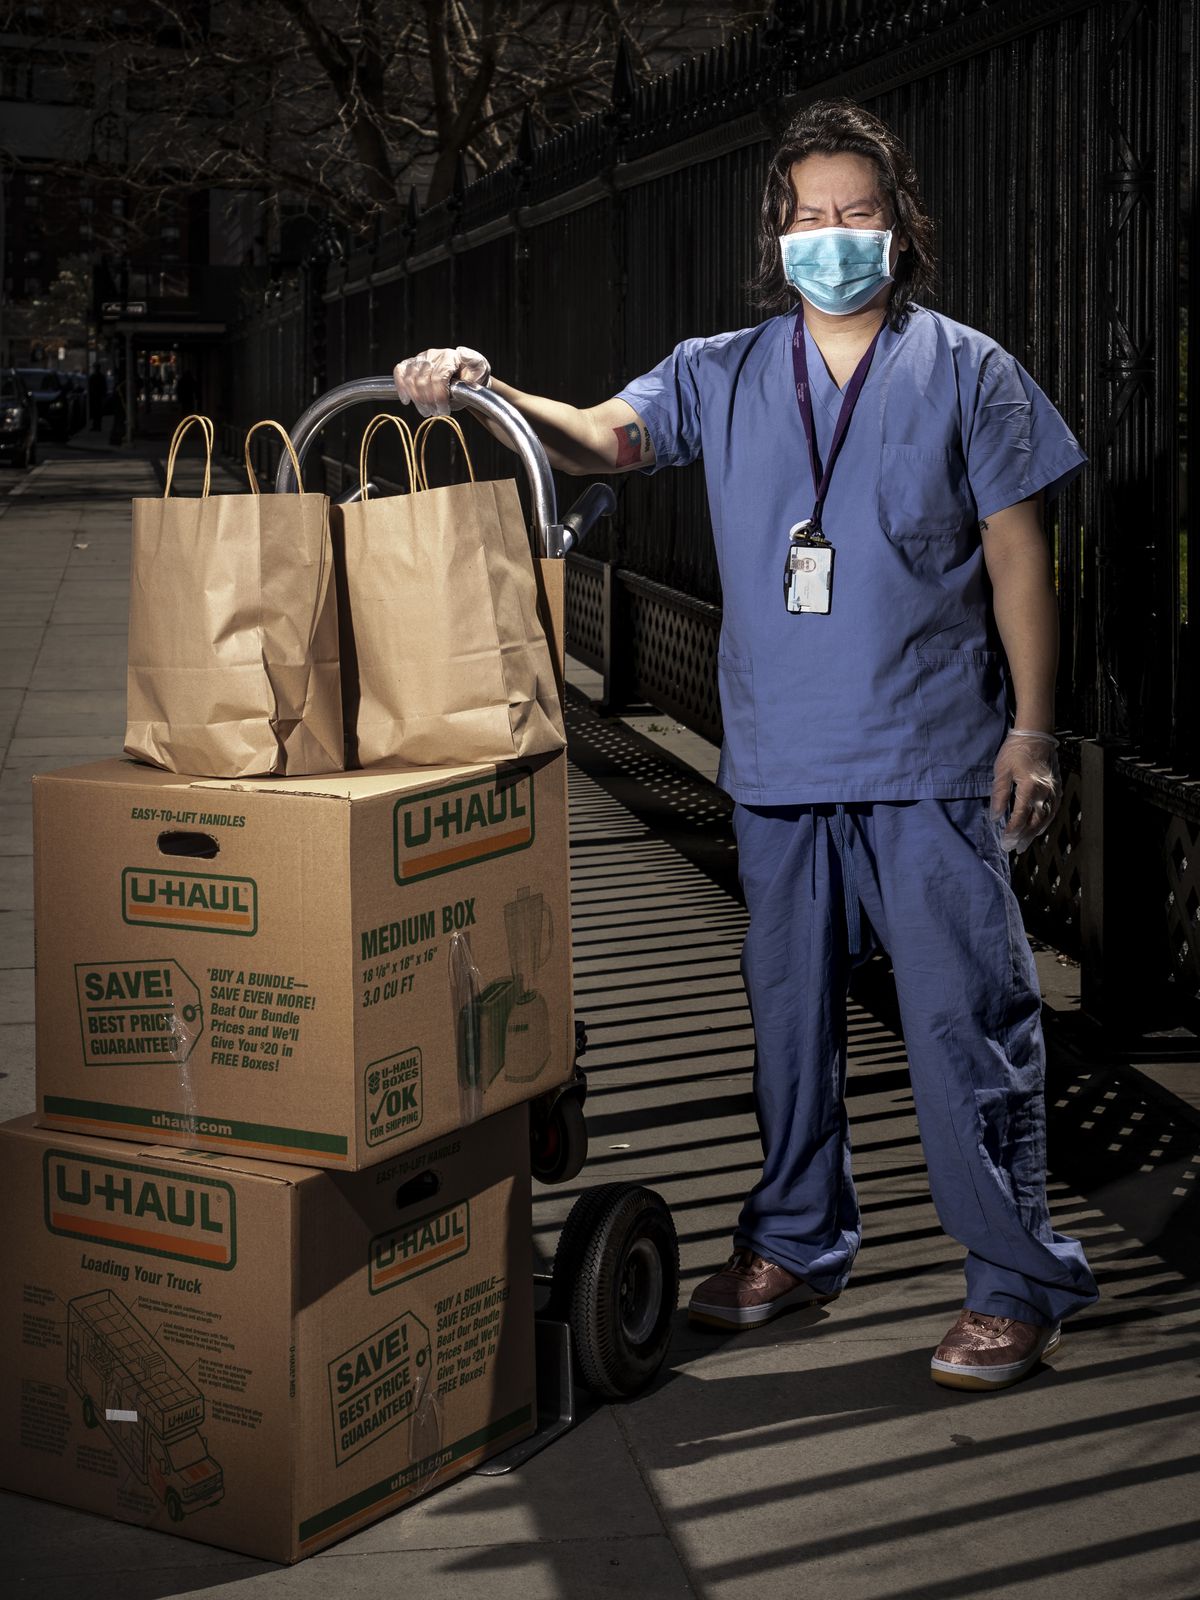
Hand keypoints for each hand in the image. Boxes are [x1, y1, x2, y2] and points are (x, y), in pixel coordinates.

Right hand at [392, 347, 490, 417]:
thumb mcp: (481, 369)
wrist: (466, 378)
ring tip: (426, 410)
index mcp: (450, 356)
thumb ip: (474, 361)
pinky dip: (400, 386)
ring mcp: (421, 359)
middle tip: (436, 412)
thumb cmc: (473, 376)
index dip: (439, 397)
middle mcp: (433, 355)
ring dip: (417, 400)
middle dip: (428, 402)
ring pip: (410, 379)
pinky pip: (399, 371)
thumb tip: (462, 352)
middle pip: (422, 381)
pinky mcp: (412, 364)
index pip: (438, 378)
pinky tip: (406, 399)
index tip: (445, 410)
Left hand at [990, 729, 1060, 853]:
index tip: (1005, 842)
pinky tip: (1039, 827)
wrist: (1036, 733)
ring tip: (1025, 843)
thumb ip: (999, 795)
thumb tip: (996, 817)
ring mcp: (1053, 789)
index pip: (1020, 816)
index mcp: (1029, 788)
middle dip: (1024, 836)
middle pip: (1035, 821)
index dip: (1012, 831)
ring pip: (1046, 817)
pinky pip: (1053, 809)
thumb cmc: (1016, 750)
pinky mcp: (1057, 786)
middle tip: (1014, 848)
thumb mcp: (1001, 771)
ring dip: (1035, 832)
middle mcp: (1045, 792)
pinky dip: (1046, 821)